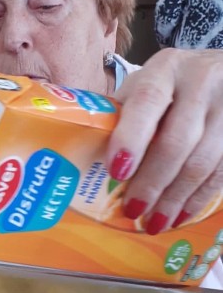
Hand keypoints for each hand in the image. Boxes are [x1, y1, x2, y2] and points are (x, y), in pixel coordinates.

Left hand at [106, 48, 222, 233]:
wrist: (221, 70)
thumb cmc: (168, 88)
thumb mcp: (142, 89)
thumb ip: (120, 118)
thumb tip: (83, 164)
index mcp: (164, 70)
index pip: (147, 102)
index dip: (131, 138)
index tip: (116, 172)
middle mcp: (202, 81)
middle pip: (177, 140)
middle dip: (152, 182)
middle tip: (133, 211)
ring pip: (204, 161)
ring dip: (176, 198)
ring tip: (155, 223)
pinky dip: (200, 198)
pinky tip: (181, 215)